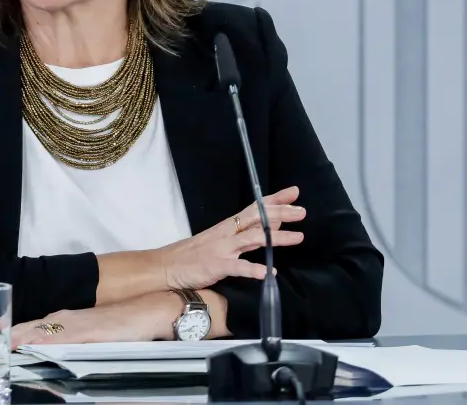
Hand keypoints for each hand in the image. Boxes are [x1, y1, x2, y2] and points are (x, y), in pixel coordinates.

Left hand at [11, 291, 182, 348]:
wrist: (153, 310)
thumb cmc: (125, 326)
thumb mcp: (93, 336)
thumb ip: (71, 344)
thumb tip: (52, 356)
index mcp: (64, 321)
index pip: (28, 328)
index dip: (6, 333)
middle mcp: (65, 319)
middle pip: (27, 328)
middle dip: (2, 335)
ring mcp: (76, 324)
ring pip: (38, 331)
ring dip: (16, 338)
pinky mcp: (89, 331)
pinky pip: (60, 337)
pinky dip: (42, 341)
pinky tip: (28, 345)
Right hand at [155, 186, 305, 290]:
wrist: (165, 266)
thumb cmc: (193, 254)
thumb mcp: (221, 239)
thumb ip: (247, 233)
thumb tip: (273, 224)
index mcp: (228, 226)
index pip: (255, 208)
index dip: (275, 200)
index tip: (294, 193)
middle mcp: (226, 233)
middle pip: (256, 218)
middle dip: (280, 213)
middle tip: (302, 211)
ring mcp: (222, 249)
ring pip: (253, 239)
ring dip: (276, 237)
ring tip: (298, 237)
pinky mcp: (216, 266)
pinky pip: (238, 267)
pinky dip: (254, 269)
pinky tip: (268, 273)